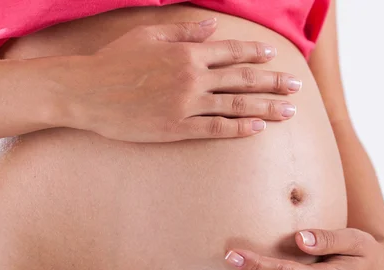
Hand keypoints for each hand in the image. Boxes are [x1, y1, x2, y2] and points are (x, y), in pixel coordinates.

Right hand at [47, 18, 301, 141]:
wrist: (86, 92)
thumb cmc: (113, 61)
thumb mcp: (147, 35)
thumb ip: (182, 29)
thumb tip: (211, 27)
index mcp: (186, 52)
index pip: (231, 52)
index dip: (255, 53)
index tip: (273, 56)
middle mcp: (193, 77)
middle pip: (243, 79)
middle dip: (273, 82)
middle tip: (296, 87)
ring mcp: (187, 104)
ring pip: (236, 105)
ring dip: (266, 107)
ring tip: (288, 111)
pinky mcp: (177, 128)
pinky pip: (215, 129)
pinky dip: (238, 129)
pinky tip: (257, 129)